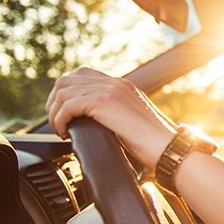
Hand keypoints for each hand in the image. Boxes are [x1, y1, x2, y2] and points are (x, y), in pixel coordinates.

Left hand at [45, 67, 176, 167]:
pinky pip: (68, 105)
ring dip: (55, 112)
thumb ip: (115, 114)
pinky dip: (60, 119)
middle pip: (67, 79)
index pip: (82, 75)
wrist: (169, 148)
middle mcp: (115, 82)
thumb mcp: (132, 121)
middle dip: (54, 101)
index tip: (63, 113)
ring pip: (63, 91)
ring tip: (60, 129)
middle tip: (57, 122)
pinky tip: (64, 132)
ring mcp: (110, 89)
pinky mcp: (105, 101)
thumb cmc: (154, 144)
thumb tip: (95, 124)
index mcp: (122, 85)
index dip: (66, 93)